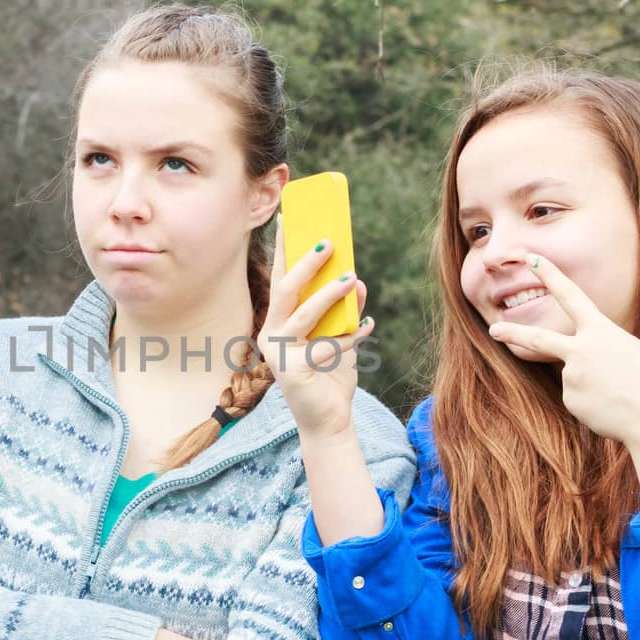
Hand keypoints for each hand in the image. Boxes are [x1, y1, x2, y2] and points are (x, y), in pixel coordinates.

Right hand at [256, 219, 372, 436]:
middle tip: (329, 243)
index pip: (280, 279)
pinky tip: (367, 327)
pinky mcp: (292, 371)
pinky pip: (326, 345)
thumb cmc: (331, 376)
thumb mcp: (341, 336)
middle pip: (285, 290)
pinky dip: (350, 335)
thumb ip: (346, 310)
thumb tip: (358, 280)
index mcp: (278, 321)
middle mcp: (272, 334)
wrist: (329, 421)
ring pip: (304, 314)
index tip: (289, 218)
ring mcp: (278, 353)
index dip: (283, 249)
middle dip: (306, 264)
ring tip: (352, 278)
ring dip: (329, 294)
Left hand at [486, 253, 639, 455]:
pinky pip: (579, 400)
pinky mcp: (571, 400)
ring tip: (620, 396)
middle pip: (539, 339)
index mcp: (602, 331)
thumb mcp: (631, 353)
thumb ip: (601, 351)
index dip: (550, 275)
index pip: (571, 295)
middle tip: (494, 330)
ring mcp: (572, 376)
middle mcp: (581, 350)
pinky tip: (611, 409)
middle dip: (514, 333)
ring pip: (575, 379)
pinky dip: (593, 405)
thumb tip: (579, 368)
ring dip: (594, 389)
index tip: (532, 258)